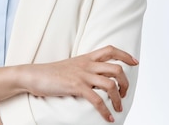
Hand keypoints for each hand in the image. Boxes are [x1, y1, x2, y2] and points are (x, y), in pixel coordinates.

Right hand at [23, 45, 138, 122]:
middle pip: (116, 68)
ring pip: (111, 84)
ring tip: (118, 108)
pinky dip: (105, 111)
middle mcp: (87, 65)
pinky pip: (97, 99)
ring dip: (119, 98)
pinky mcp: (76, 86)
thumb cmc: (50, 73)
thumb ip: (85, 69)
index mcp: (86, 58)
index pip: (110, 50)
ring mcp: (82, 75)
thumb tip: (97, 78)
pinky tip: (108, 118)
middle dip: (126, 83)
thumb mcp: (71, 66)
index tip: (135, 62)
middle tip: (124, 93)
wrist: (34, 75)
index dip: (125, 55)